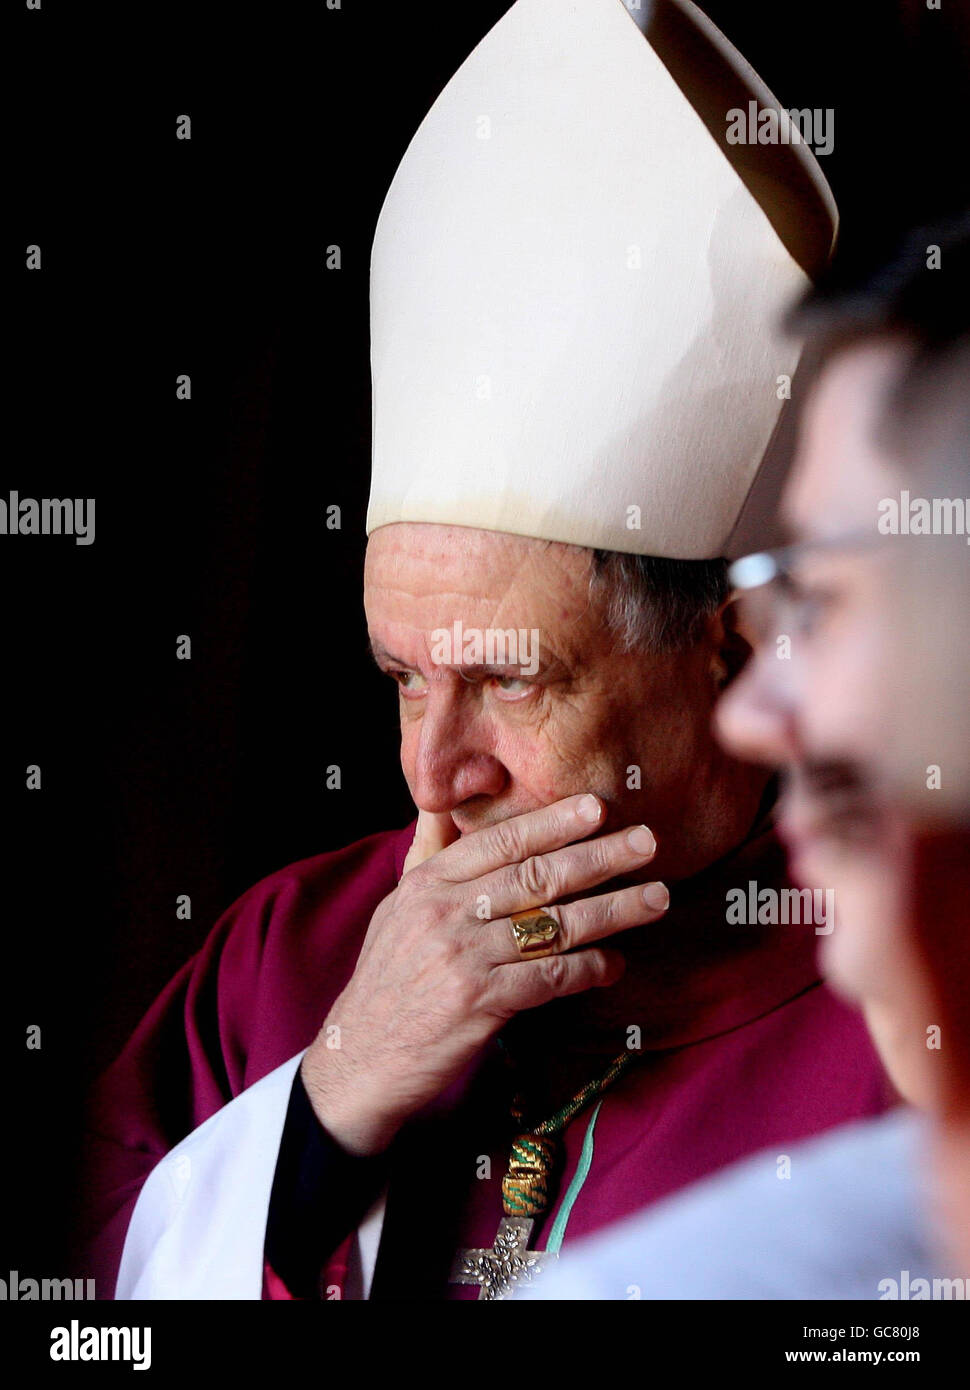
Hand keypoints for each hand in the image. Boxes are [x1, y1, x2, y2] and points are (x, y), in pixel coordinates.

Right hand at [300, 794, 667, 1153]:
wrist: (359, 1059)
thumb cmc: (386, 980)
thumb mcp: (396, 907)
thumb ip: (427, 855)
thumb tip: (441, 802)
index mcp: (428, 883)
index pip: (500, 841)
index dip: (552, 822)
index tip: (597, 807)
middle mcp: (445, 913)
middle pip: (536, 876)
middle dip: (599, 856)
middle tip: (646, 841)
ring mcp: (463, 958)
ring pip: (553, 925)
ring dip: (612, 911)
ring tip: (656, 898)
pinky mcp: (480, 1003)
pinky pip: (549, 978)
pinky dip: (588, 969)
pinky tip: (615, 964)